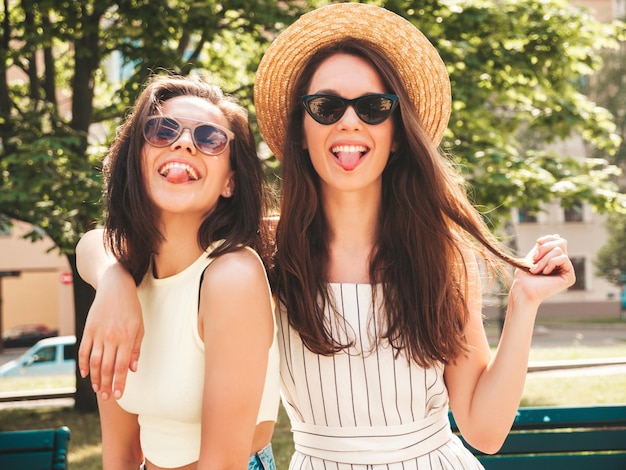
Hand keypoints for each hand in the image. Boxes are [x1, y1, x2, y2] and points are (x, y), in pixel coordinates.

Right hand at [78, 264, 143, 399]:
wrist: (115, 288)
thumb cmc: (132, 309)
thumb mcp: (140, 327)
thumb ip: (135, 349)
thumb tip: (132, 369)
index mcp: (127, 338)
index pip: (121, 366)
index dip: (119, 383)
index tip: (118, 396)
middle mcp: (111, 337)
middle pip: (106, 367)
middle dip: (106, 385)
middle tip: (106, 397)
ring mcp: (98, 333)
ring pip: (94, 361)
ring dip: (95, 378)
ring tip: (97, 389)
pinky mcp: (89, 329)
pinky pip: (84, 350)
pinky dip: (83, 363)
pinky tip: (85, 374)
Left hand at [513, 234, 575, 305]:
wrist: (523, 289)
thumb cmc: (524, 276)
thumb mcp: (533, 256)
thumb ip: (544, 247)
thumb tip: (556, 235)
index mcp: (554, 258)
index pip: (558, 240)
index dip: (548, 239)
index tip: (537, 242)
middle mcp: (562, 264)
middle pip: (561, 242)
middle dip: (544, 248)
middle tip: (534, 259)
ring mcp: (566, 270)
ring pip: (559, 250)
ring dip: (544, 259)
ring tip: (536, 269)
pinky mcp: (570, 277)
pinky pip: (563, 259)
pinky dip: (551, 263)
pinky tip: (545, 272)